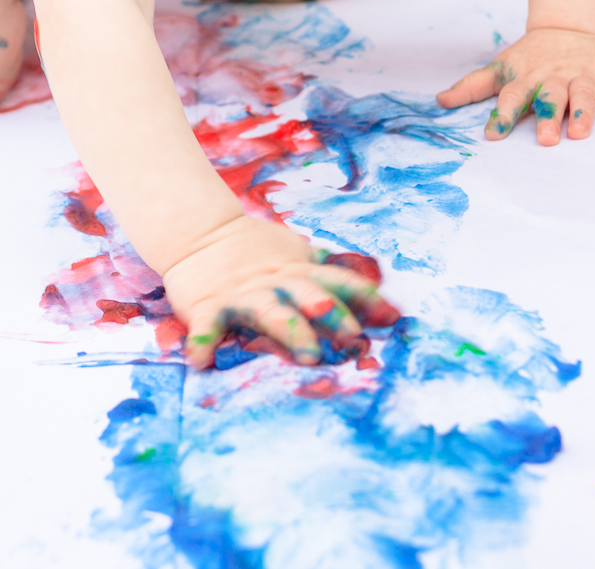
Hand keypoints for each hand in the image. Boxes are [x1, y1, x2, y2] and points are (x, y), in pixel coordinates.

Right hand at [162, 213, 399, 369]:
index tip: (393, 318)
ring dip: (291, 331)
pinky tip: (202, 362)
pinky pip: (208, 326)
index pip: (338, 281)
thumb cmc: (255, 249)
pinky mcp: (209, 305)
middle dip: (332, 315)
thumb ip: (329, 276)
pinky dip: (204, 342)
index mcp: (299, 272)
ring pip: (271, 312)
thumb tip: (382, 302)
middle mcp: (277, 283)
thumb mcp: (295, 254)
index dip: (365, 298)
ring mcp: (243, 295)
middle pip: (309, 296)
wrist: (201, 231)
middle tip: (354, 339)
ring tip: (307, 354)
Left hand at [437, 27, 594, 145]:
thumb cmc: (530, 59)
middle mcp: (552, 78)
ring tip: (581, 133)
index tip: (493, 134)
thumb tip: (439, 101)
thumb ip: (472, 87)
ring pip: (582, 95)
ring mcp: (580, 76)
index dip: (503, 115)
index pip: (511, 97)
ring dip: (582, 113)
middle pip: (549, 98)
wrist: (568, 29)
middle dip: (547, 117)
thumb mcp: (501, 68)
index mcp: (525, 79)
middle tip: (546, 140)